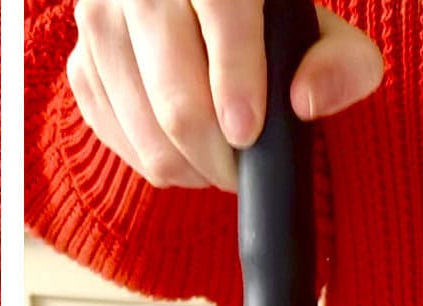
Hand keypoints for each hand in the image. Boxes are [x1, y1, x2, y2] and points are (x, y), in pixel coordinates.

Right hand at [67, 0, 384, 190]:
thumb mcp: (317, 30)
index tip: (247, 132)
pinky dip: (153, 159)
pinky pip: (115, 134)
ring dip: (187, 166)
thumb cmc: (265, 22)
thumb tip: (307, 102)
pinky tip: (184, 153)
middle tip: (241, 172)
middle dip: (214, 152)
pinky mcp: (81, 62)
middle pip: (175, 94)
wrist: (193, 8)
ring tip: (218, 165)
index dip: (235, 79)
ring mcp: (101, 23)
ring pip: (142, 126)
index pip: (221, 14)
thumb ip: (341, 63)